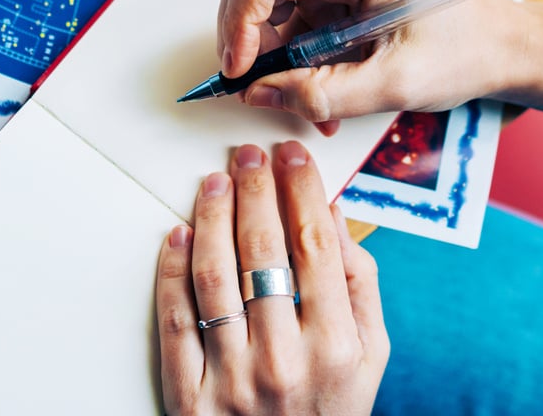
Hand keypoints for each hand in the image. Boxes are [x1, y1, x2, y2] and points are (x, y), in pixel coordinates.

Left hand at [155, 142, 388, 414]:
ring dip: (213, 216)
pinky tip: (179, 232)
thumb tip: (333, 214)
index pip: (314, 245)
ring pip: (214, 275)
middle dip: (256, 188)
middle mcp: (284, 360)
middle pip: (263, 250)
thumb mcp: (371, 356)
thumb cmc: (332, 410)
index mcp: (336, 346)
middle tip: (249, 153)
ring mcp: (232, 379)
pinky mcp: (189, 396)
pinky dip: (171, 270)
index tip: (293, 153)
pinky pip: (174, 320)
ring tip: (215, 180)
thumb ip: (359, 285)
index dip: (301, 189)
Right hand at [218, 0, 529, 128]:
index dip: (239, 23)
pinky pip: (289, 11)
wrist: (503, 43)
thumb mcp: (395, 84)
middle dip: (250, 40)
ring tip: (304, 98)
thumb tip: (257, 94)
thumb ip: (321, 94)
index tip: (240, 72)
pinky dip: (291, 52)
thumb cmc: (466, 51)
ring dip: (272, 53)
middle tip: (263, 90)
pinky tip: (317, 84)